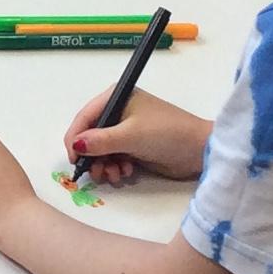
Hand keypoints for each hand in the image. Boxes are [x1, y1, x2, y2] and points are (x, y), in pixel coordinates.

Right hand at [63, 87, 212, 187]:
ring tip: (115, 175)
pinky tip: (126, 173)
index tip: (73, 160)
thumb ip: (101, 141)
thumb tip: (76, 146)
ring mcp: (126, 129)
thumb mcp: (131, 136)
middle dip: (92, 156)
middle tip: (97, 173)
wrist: (199, 150)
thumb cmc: (166, 133)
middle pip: (91, 136)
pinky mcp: (134, 146)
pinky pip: (113, 157)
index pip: (85, 117)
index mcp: (116, 98)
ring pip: (101, 150)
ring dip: (104, 165)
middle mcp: (118, 111)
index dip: (75, 139)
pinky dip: (115, 167)